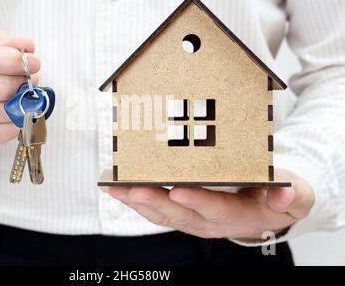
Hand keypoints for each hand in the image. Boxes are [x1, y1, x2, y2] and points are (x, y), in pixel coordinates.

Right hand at [0, 30, 39, 150]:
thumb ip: (9, 44)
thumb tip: (28, 48)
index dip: (9, 61)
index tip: (34, 61)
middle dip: (23, 82)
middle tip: (28, 78)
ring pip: (8, 111)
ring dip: (24, 101)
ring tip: (20, 92)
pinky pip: (9, 130)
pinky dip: (20, 119)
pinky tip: (13, 108)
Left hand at [102, 169, 314, 239]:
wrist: (266, 207)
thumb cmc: (276, 197)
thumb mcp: (294, 194)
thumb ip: (291, 195)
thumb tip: (284, 196)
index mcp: (237, 216)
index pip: (214, 209)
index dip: (196, 200)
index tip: (177, 189)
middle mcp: (209, 221)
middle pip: (178, 213)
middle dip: (153, 200)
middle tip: (131, 187)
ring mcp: (193, 218)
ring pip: (161, 213)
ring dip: (137, 201)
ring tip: (116, 188)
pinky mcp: (182, 213)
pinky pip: (157, 210)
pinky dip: (138, 200)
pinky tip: (121, 190)